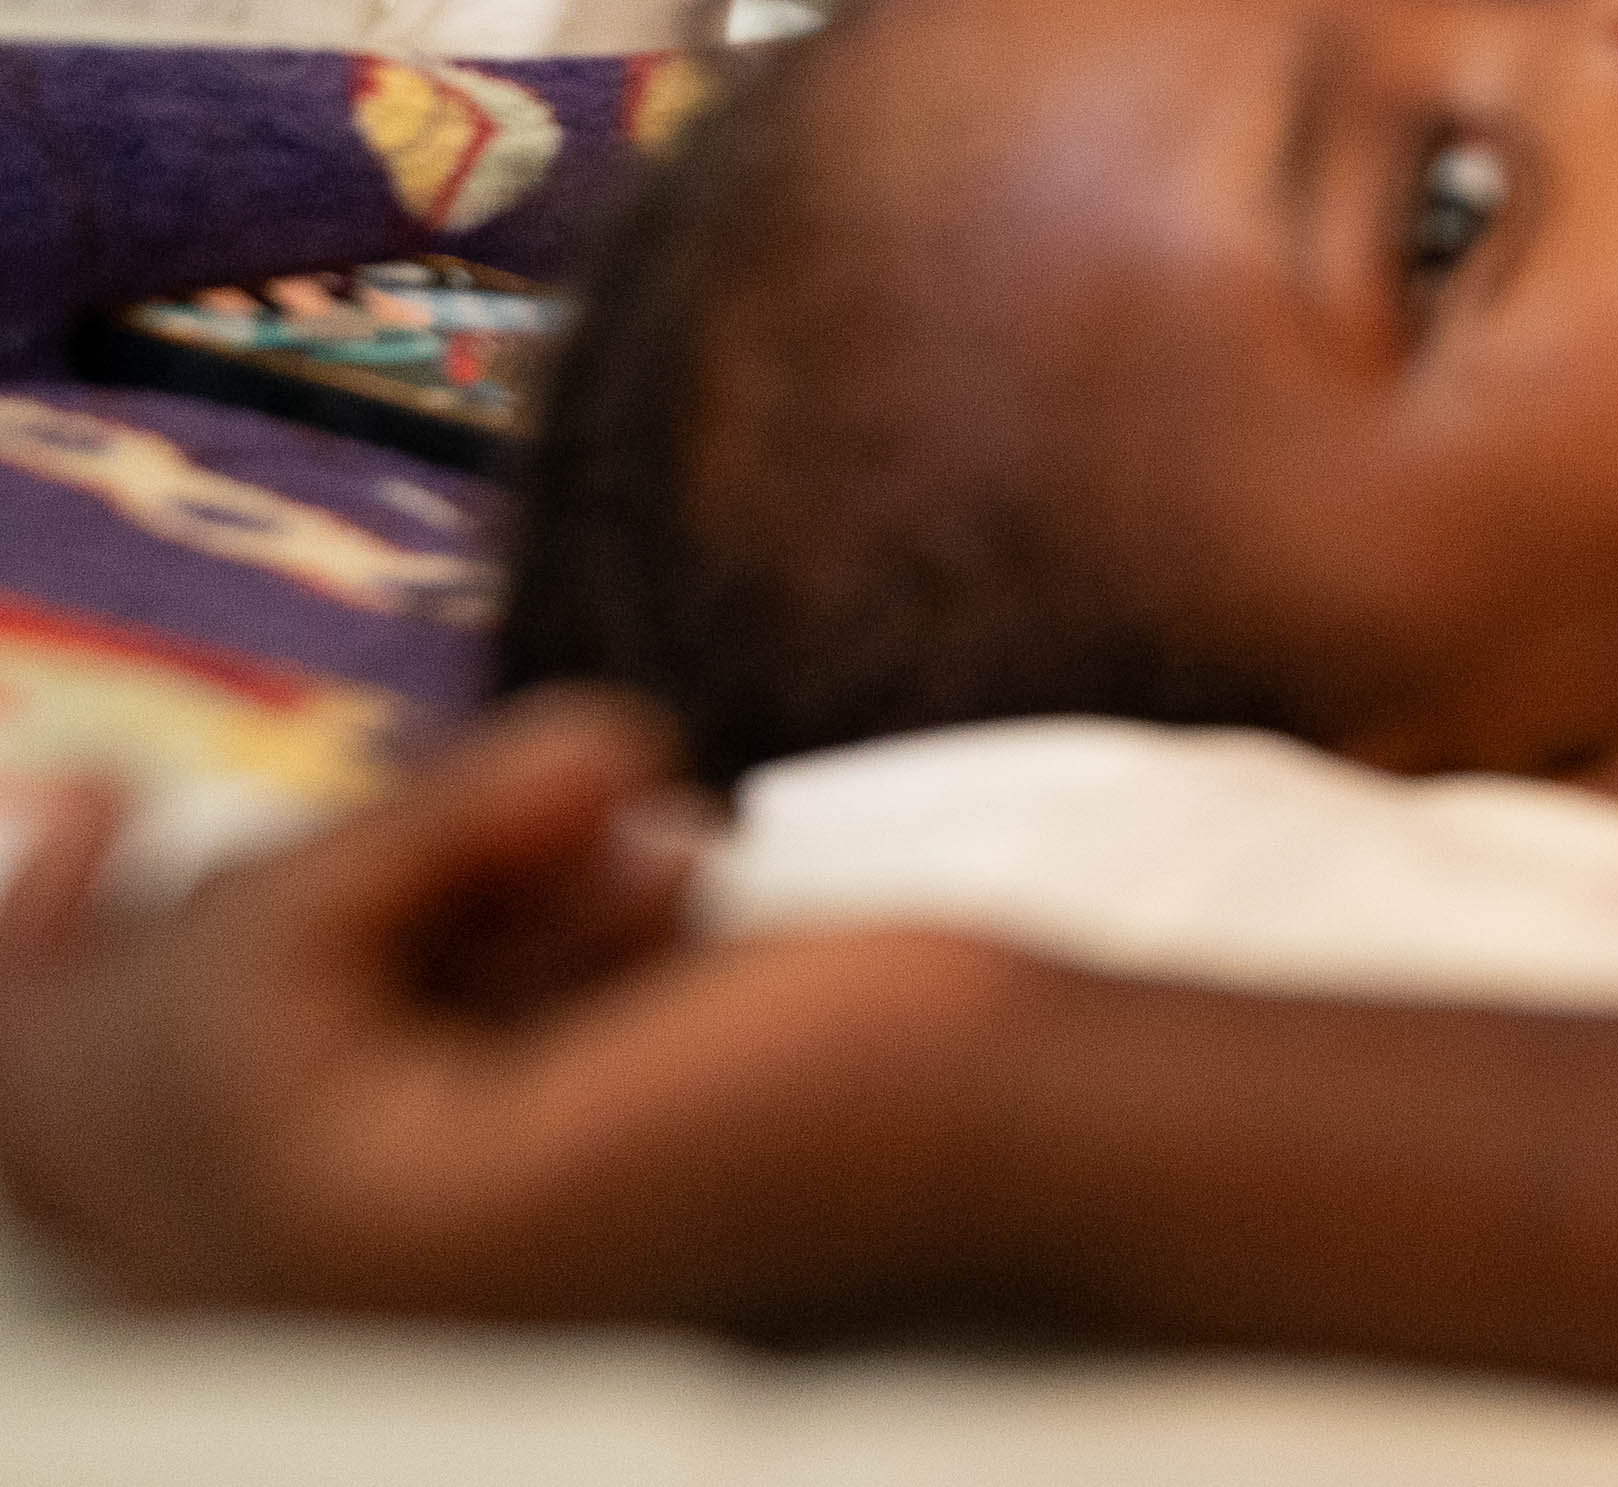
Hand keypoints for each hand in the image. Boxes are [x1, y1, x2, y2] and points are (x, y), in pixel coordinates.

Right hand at [0, 691, 1012, 1324]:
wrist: (1000, 1098)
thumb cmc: (797, 1035)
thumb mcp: (502, 965)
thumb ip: (333, 928)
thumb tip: (74, 814)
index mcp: (285, 1282)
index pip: (32, 1124)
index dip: (21, 961)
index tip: (84, 804)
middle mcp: (253, 1332)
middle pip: (72, 1045)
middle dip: (303, 883)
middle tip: (557, 826)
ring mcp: (292, 1305)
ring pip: (176, 987)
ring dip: (408, 852)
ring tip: (633, 867)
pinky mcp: (369, 1231)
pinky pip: (264, 976)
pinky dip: (439, 836)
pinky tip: (631, 832)